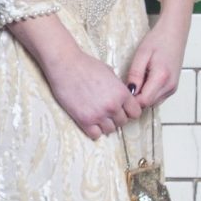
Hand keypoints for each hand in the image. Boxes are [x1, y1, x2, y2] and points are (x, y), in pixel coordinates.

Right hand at [7, 13, 141, 139]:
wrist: (65, 65)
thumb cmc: (86, 65)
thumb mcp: (110, 73)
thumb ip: (118, 88)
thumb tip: (123, 98)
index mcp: (122, 93)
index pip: (135, 113)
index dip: (129, 111)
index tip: (123, 109)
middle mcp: (113, 106)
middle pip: (123, 122)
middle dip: (116, 117)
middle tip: (106, 110)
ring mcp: (99, 114)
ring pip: (110, 130)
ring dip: (105, 124)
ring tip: (97, 115)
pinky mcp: (84, 120)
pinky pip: (95, 135)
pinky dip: (94, 130)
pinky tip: (90, 121)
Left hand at [126, 0, 194, 108]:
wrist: (175, 32)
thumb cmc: (158, 40)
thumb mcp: (141, 54)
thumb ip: (135, 74)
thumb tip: (129, 92)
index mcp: (162, 77)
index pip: (144, 101)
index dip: (131, 99)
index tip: (122, 91)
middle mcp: (170, 86)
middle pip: (148, 104)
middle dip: (135, 99)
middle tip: (126, 84)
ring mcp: (173, 88)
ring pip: (153, 103)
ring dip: (142, 96)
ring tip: (136, 80)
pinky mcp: (173, 87)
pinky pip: (158, 98)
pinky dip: (149, 93)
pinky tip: (144, 81)